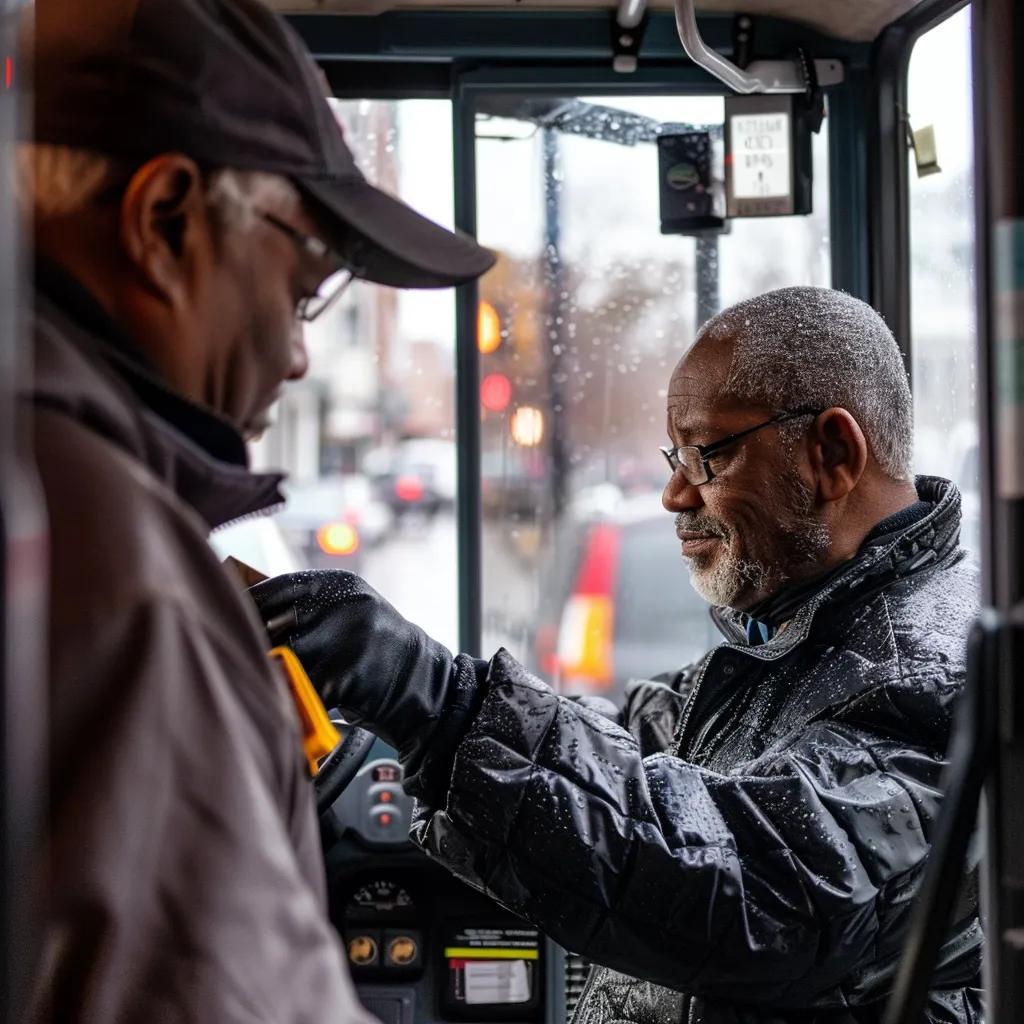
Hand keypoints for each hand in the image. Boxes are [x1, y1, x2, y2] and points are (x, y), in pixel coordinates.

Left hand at [249, 570, 483, 794]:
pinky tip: (288, 706)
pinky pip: (303, 688)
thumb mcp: (351, 617)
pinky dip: (291, 700)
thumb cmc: (378, 656)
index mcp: (341, 585)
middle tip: (240, 659)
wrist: (426, 687)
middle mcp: (346, 604)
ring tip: (261, 685)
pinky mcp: (350, 673)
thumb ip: (310, 610)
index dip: (248, 606)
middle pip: (275, 621)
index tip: (225, 619)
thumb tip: (246, 611)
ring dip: (270, 674)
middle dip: (256, 644)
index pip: (277, 587)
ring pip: (286, 657)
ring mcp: (349, 637)